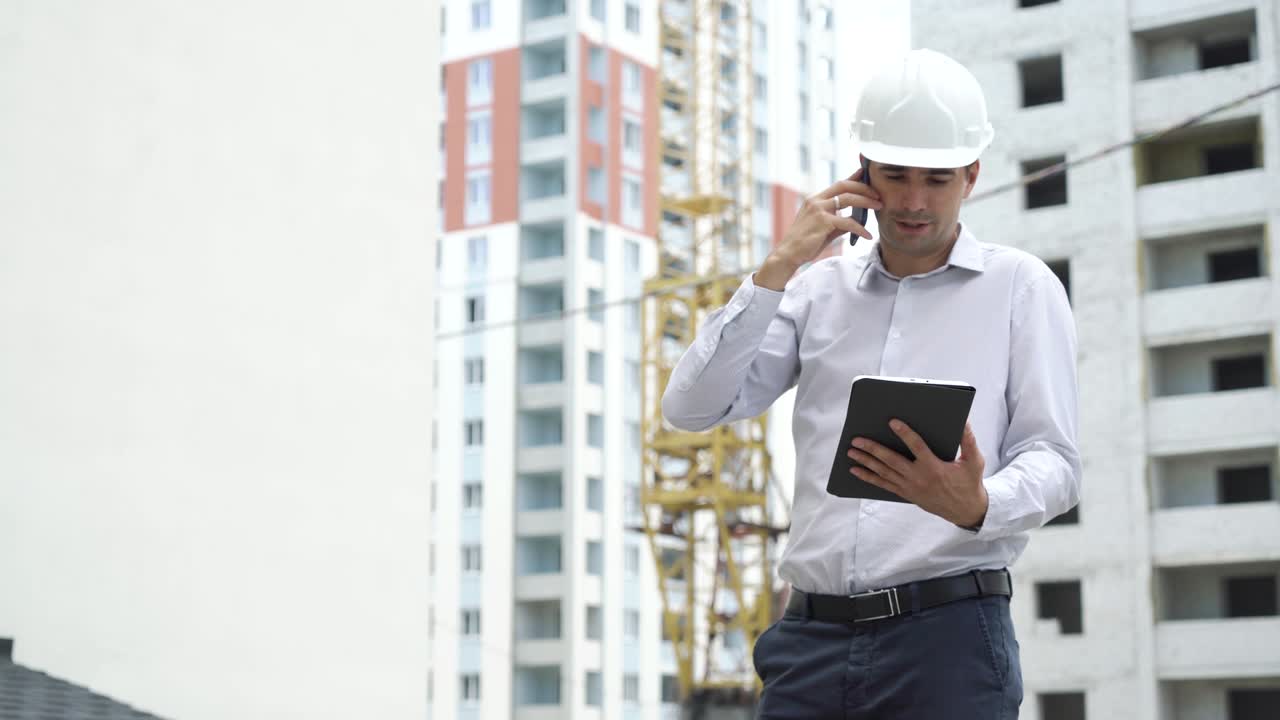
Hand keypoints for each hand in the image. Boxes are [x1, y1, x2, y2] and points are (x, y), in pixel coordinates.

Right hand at [754, 169, 881, 290]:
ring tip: (879, 207)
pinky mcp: (822, 222)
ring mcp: (819, 210)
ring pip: (848, 199)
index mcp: (815, 199)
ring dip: (866, 202)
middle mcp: (816, 201)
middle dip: (864, 188)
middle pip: (845, 186)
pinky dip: (860, 228)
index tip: (867, 175)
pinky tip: (867, 235)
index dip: (854, 178)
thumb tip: (854, 221)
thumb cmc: (805, 243)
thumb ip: (837, 221)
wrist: (788, 254)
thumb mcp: (823, 228)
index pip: (838, 184)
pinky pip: (848, 222)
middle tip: (878, 195)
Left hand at [846, 420, 987, 527]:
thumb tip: (963, 421)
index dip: (904, 433)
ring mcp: (910, 487)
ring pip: (884, 473)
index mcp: (934, 467)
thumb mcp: (974, 461)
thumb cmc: (969, 483)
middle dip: (872, 449)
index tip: (892, 422)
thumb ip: (968, 441)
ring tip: (851, 451)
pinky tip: (856, 471)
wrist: (966, 511)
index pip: (917, 446)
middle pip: (891, 461)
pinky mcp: (906, 494)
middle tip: (857, 439)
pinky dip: (868, 478)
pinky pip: (884, 485)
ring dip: (866, 461)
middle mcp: (919, 478)